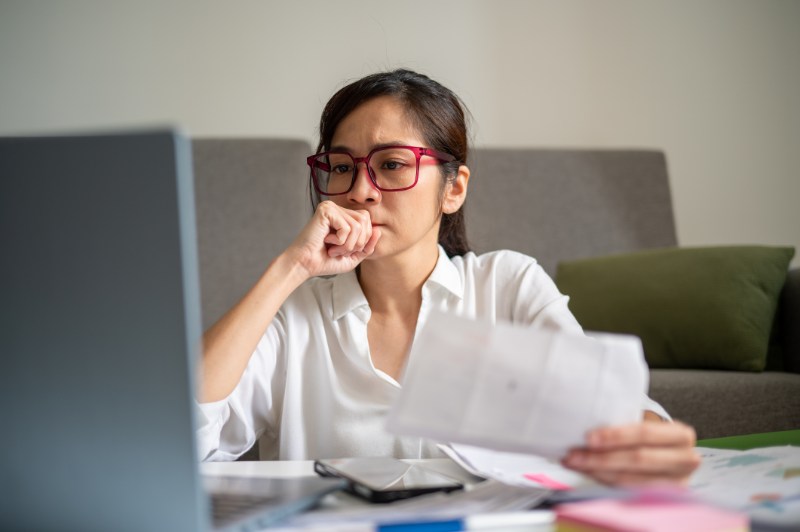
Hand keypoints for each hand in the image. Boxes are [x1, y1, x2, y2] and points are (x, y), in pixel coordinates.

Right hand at [286, 200, 380, 278]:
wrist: (305, 265)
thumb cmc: (325, 261)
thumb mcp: (353, 256)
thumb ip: (368, 245)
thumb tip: (379, 230)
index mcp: (344, 216)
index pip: (367, 222)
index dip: (362, 240)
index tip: (345, 251)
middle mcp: (338, 208)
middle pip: (365, 222)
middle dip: (356, 243)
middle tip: (339, 251)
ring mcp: (331, 207)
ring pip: (357, 226)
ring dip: (347, 245)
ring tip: (333, 249)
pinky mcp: (326, 210)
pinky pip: (347, 227)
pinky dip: (340, 241)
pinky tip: (327, 241)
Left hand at [561, 419, 700, 486]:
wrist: (668, 456)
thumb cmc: (650, 438)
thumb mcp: (646, 425)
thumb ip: (626, 424)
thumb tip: (587, 424)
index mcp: (680, 436)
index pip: (645, 434)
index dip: (616, 436)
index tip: (588, 438)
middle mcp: (685, 461)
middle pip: (638, 459)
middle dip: (601, 457)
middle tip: (574, 455)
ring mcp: (676, 484)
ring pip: (631, 479)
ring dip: (597, 472)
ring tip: (575, 464)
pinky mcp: (663, 500)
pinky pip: (628, 492)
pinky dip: (604, 482)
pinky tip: (588, 474)